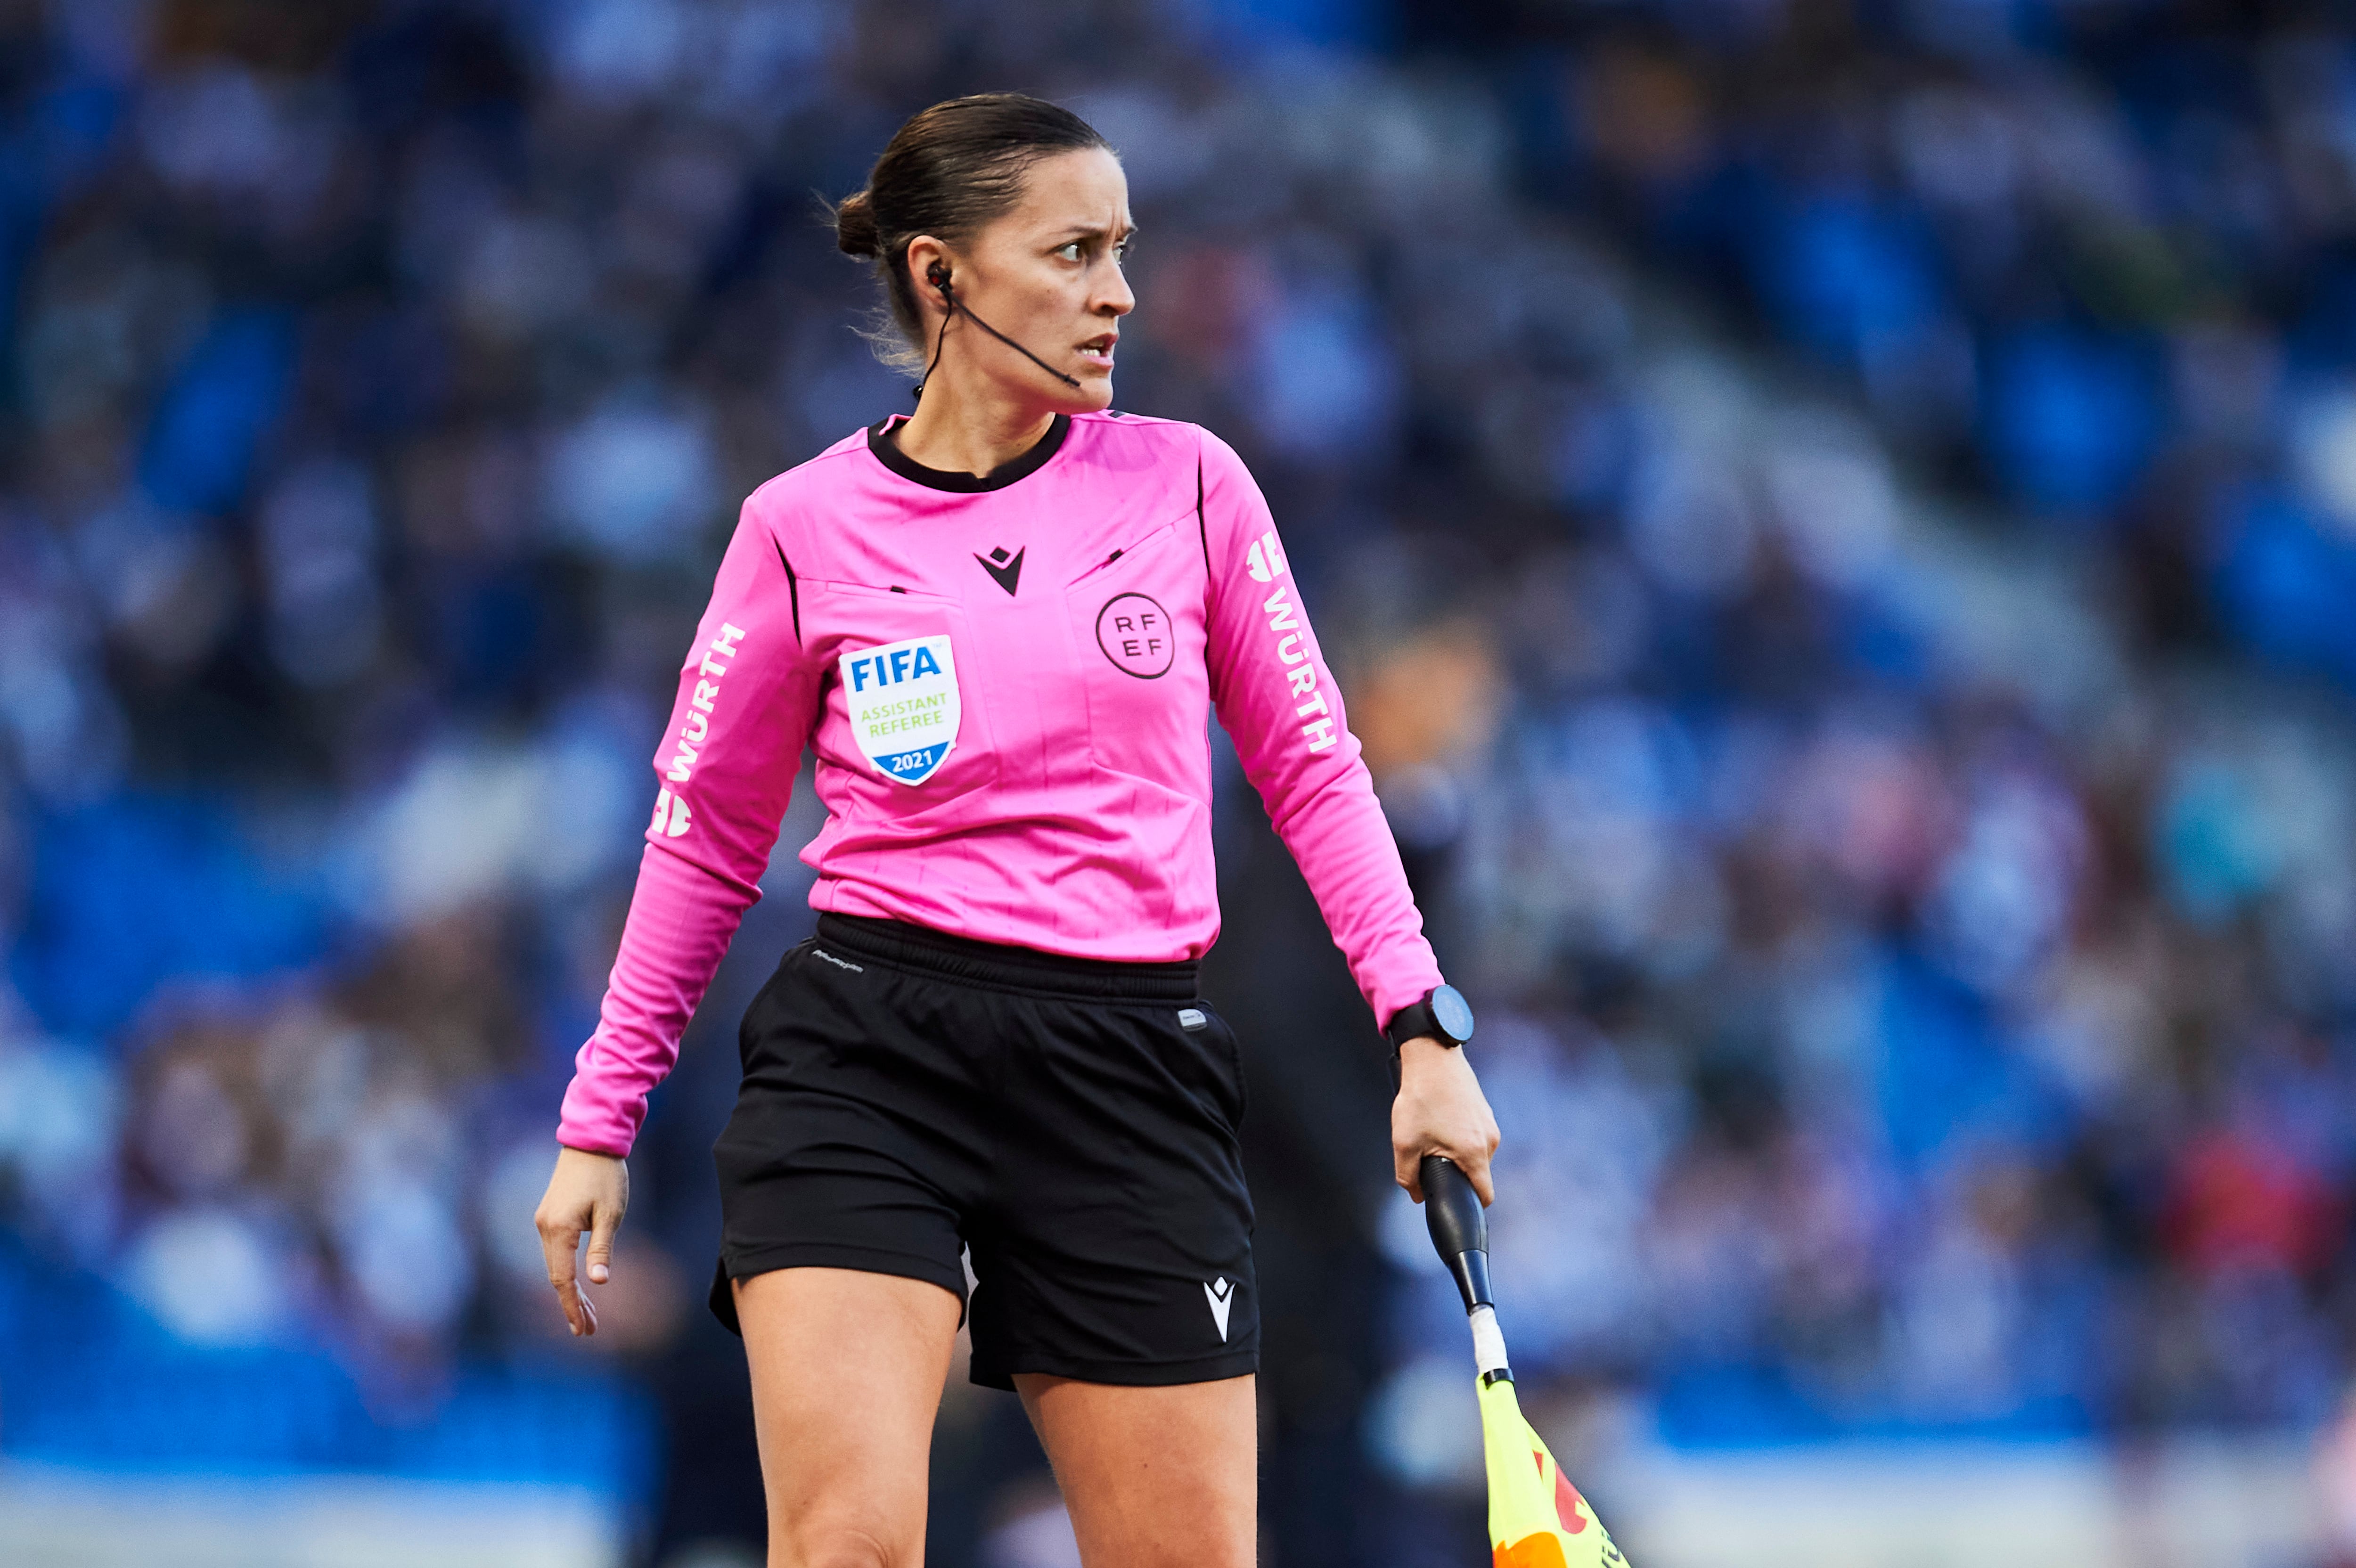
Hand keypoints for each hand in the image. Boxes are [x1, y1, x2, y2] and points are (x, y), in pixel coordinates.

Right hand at [535, 1145, 628, 1336]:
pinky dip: (566, 1271)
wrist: (591, 1141)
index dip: (572, 1306)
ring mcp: (544, 1221)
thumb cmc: (606, 1175)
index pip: (563, 1279)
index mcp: (559, 1229)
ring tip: (588, 1314)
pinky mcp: (549, 1215)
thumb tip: (598, 1281)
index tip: (582, 1329)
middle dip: (571, 1304)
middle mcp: (544, 1228)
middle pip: (556, 1277)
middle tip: (588, 1330)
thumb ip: (602, 1248)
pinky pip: (555, 1252)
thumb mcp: (611, 1213)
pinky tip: (578, 1284)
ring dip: (569, 1290)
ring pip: (554, 1265)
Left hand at [1392, 1036, 1500, 1205]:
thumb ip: (1408, 1176)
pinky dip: (1457, 1135)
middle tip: (1429, 1157)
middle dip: (1455, 1172)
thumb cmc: (1421, 1096)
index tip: (1454, 1203)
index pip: (1484, 1194)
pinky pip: (1473, 1135)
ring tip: (1431, 1133)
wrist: (1432, 1056)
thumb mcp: (1405, 1142)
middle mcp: (1489, 1140)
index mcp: (1474, 1153)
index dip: (1469, 1204)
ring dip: (1455, 1152)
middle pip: (1477, 1173)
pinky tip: (1438, 1120)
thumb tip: (1416, 1195)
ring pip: (1474, 1153)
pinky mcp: (1483, 1111)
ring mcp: (1488, 1123)